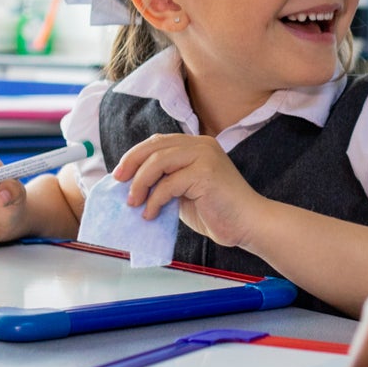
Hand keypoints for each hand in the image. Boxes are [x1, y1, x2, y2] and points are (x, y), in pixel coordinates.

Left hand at [112, 133, 266, 252]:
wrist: (248, 224)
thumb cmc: (218, 211)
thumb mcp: (185, 191)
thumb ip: (166, 181)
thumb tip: (133, 185)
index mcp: (197, 146)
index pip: (158, 142)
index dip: (135, 155)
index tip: (120, 174)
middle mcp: (201, 145)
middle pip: (155, 146)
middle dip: (131, 164)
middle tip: (119, 184)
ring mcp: (204, 156)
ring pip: (158, 162)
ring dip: (140, 184)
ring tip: (134, 203)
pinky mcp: (205, 173)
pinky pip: (168, 184)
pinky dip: (154, 200)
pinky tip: (151, 214)